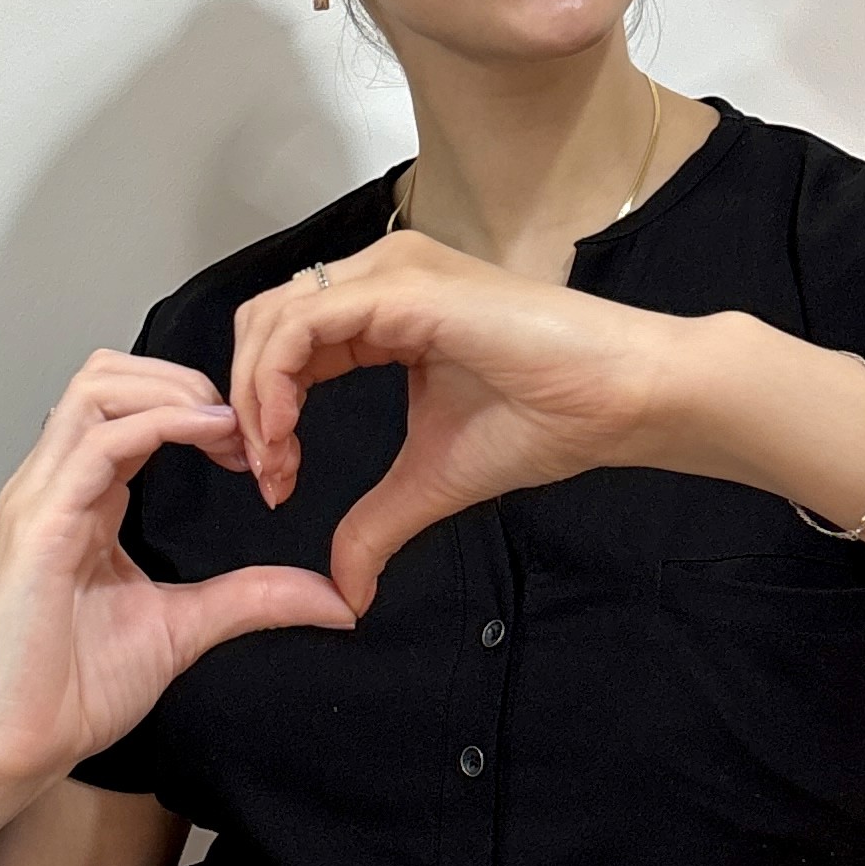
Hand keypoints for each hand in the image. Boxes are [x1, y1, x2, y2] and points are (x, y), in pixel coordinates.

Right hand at [0, 354, 352, 823]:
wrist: (16, 746)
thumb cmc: (72, 691)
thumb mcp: (183, 629)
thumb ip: (249, 599)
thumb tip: (334, 601)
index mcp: (80, 499)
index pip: (127, 407)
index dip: (195, 405)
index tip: (254, 446)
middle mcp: (53, 484)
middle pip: (106, 373)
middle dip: (184, 379)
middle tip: (246, 426)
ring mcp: (41, 497)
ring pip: (97, 387)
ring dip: (174, 391)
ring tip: (230, 428)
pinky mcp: (40, 524)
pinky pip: (101, 443)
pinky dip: (161, 424)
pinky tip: (212, 439)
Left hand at [225, 232, 700, 609]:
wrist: (622, 400)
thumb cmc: (548, 418)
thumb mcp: (435, 477)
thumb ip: (378, 522)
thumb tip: (346, 591)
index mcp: (385, 307)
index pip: (286, 340)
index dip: (259, 409)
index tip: (271, 481)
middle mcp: (382, 276)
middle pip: (264, 321)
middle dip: (243, 399)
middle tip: (260, 473)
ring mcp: (393, 274)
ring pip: (274, 317)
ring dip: (254, 396)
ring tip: (274, 464)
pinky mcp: (408, 289)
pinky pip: (306, 324)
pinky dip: (277, 382)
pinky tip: (286, 437)